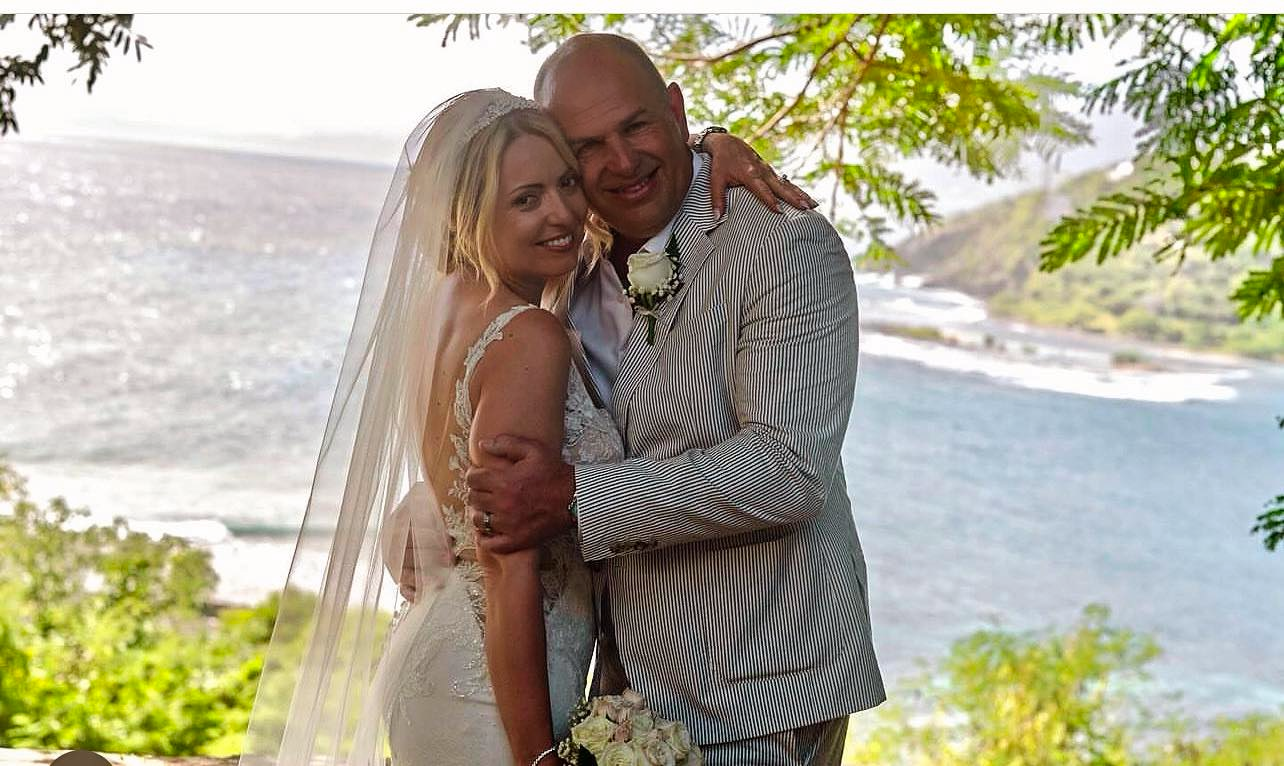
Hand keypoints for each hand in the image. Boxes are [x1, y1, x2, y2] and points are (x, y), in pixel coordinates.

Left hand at [466, 434, 574, 554]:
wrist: (575, 498)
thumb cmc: (554, 472)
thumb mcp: (533, 450)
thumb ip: (506, 444)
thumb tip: (483, 445)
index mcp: (504, 481)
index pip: (472, 479)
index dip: (474, 475)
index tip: (481, 475)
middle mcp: (502, 503)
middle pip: (474, 498)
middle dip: (477, 492)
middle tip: (486, 490)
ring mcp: (508, 524)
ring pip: (479, 520)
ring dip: (481, 512)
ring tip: (489, 508)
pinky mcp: (516, 540)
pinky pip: (490, 543)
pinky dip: (485, 538)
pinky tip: (488, 530)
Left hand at [701, 131, 816, 216]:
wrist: (727, 143)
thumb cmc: (720, 162)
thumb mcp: (715, 179)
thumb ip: (717, 199)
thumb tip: (716, 218)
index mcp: (749, 174)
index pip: (762, 189)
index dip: (770, 200)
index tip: (780, 211)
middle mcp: (762, 171)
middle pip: (780, 187)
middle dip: (794, 198)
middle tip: (806, 208)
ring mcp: (768, 171)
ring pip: (787, 184)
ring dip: (800, 194)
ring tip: (813, 205)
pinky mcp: (770, 171)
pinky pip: (786, 182)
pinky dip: (796, 190)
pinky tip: (807, 199)